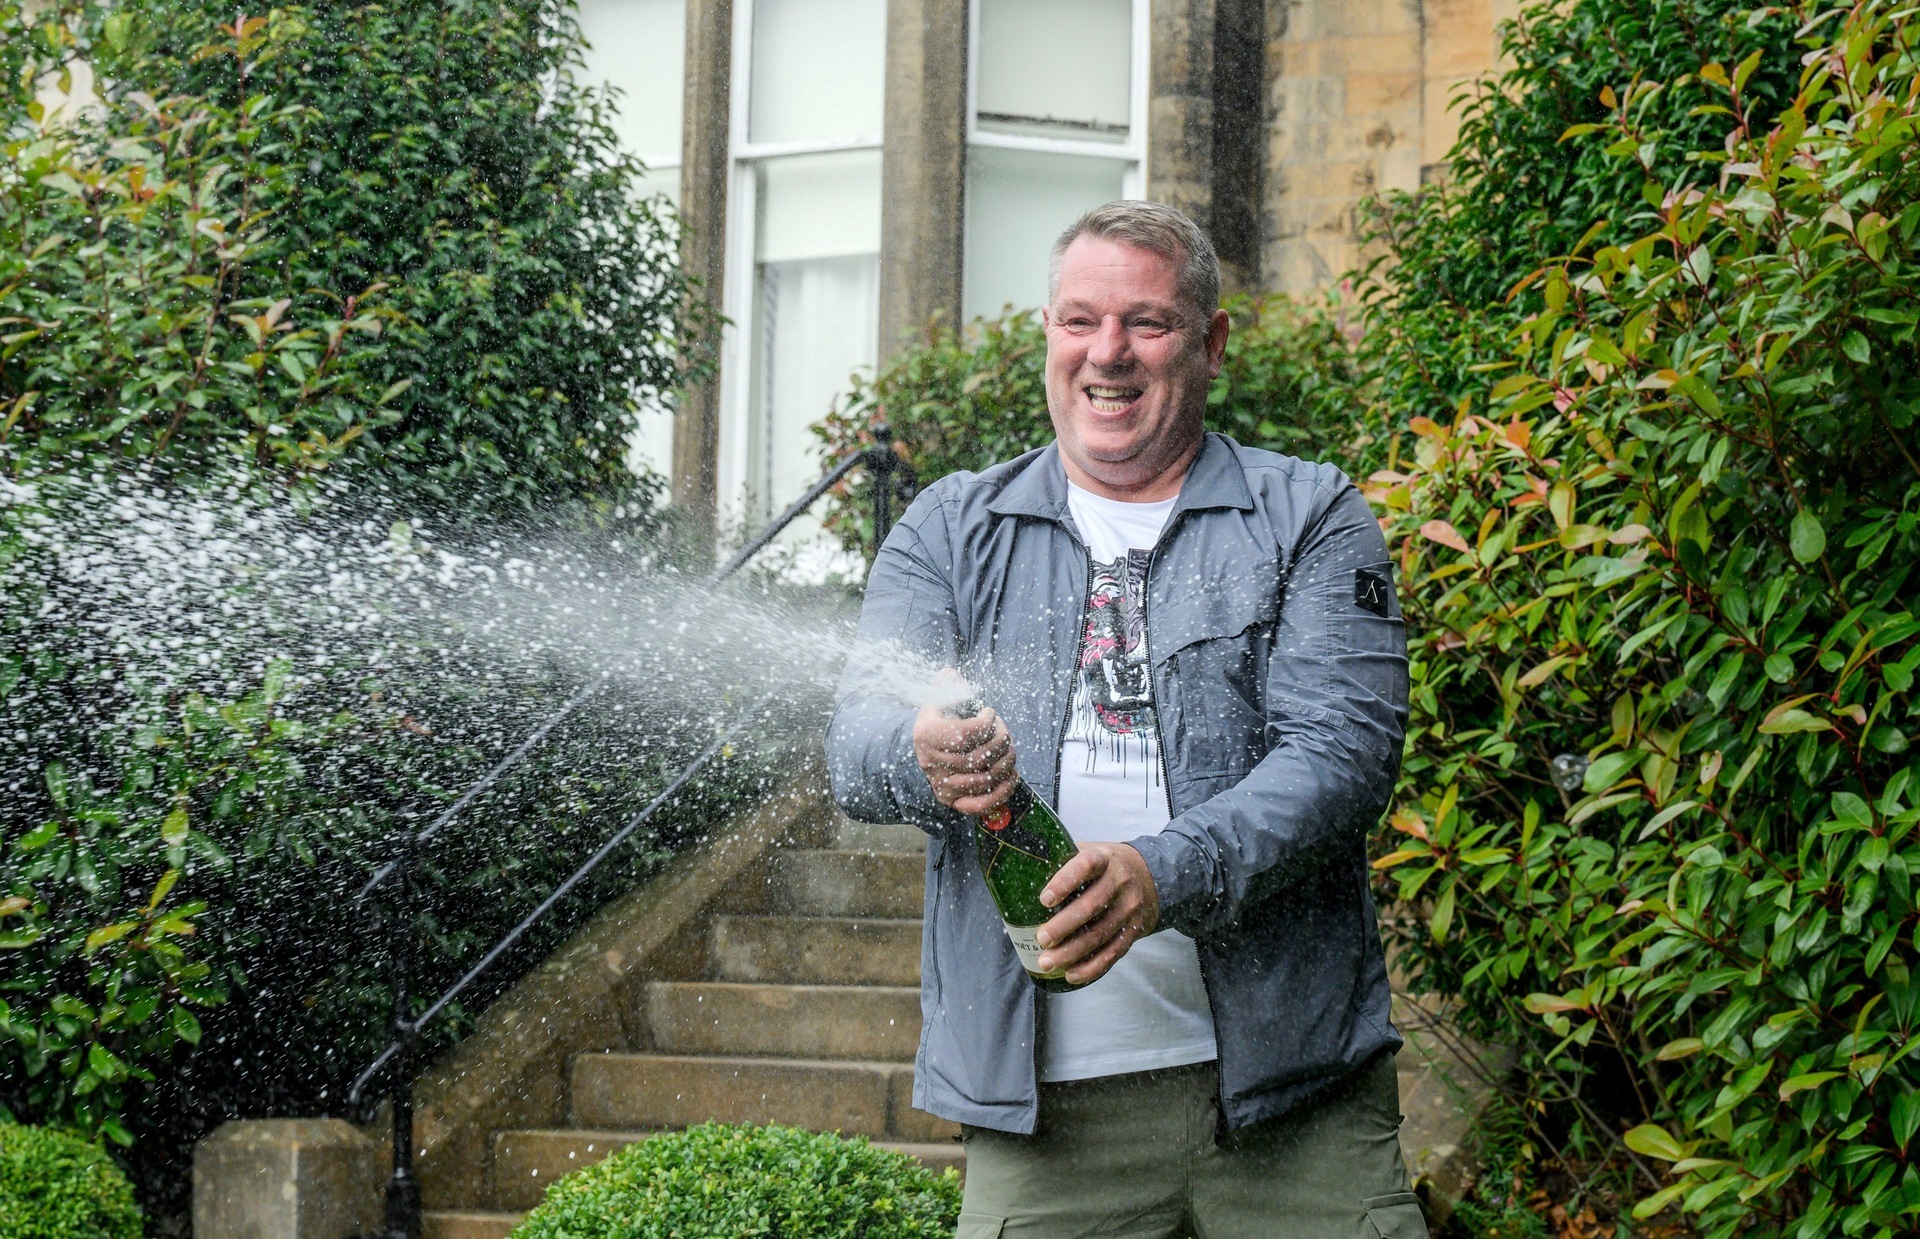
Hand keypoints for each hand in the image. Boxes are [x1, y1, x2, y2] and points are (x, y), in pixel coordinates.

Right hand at [912, 671, 1016, 816]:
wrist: (923, 751)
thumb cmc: (938, 722)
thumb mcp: (938, 699)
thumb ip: (947, 685)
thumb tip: (950, 676)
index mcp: (926, 735)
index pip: (966, 733)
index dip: (987, 723)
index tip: (990, 713)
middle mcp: (931, 763)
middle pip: (978, 757)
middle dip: (1001, 740)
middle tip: (1003, 730)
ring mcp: (942, 785)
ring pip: (984, 779)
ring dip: (1007, 763)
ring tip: (1009, 750)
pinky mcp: (953, 801)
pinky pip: (981, 805)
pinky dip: (1002, 792)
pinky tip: (1012, 776)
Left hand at [1034, 843, 1160, 984]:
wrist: (1153, 877)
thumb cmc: (1108, 866)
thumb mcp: (1092, 851)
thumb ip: (1065, 858)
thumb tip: (1022, 871)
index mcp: (1105, 858)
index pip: (1087, 865)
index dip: (1065, 882)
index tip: (1044, 899)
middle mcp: (1120, 882)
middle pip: (1092, 906)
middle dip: (1063, 926)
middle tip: (1041, 939)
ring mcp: (1130, 908)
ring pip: (1100, 934)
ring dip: (1072, 952)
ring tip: (1047, 961)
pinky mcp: (1134, 931)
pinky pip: (1113, 953)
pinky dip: (1091, 967)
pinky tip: (1070, 974)